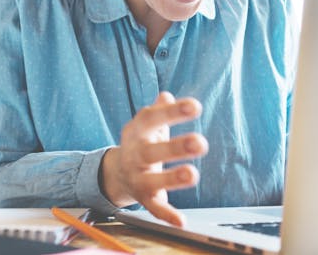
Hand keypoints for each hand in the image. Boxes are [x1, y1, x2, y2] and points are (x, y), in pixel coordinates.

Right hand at [100, 92, 208, 226]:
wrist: (116, 173)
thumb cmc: (141, 143)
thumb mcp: (147, 126)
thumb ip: (158, 112)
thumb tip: (166, 95)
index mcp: (136, 132)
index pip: (152, 119)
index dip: (172, 112)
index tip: (195, 106)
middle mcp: (134, 155)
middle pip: (151, 151)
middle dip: (175, 147)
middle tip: (201, 143)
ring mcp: (138, 178)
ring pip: (152, 180)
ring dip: (172, 178)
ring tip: (192, 174)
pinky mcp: (143, 198)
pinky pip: (154, 208)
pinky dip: (167, 215)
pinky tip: (181, 220)